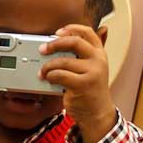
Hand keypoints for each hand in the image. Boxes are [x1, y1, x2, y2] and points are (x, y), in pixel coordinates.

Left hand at [39, 24, 116, 142]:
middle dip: (54, 44)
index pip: (87, 32)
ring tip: (42, 72)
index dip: (71, 29)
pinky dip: (50, 76)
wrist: (97, 113)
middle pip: (74, 42)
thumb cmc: (90, 90)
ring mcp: (92, 72)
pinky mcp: (83, 85)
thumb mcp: (91, 69)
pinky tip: (49, 79)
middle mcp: (98, 60)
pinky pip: (59, 75)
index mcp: (99, 53)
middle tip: (42, 49)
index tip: (57, 32)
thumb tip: (66, 39)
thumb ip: (82, 55)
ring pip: (63, 61)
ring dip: (47, 66)